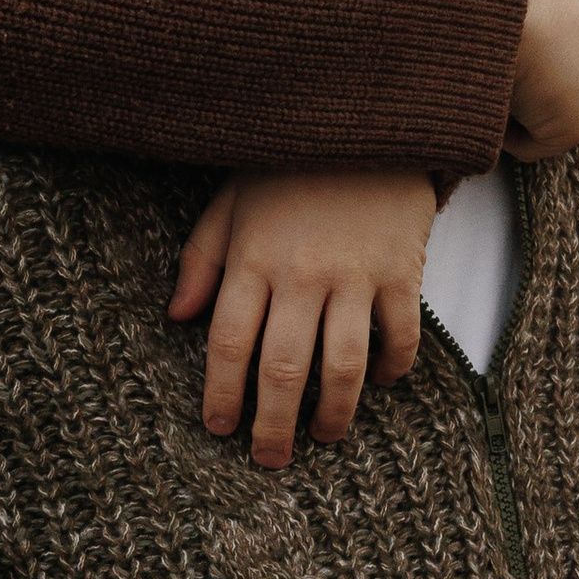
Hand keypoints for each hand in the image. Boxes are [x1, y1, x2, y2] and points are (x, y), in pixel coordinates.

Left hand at [169, 166, 436, 470]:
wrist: (367, 119)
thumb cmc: (289, 165)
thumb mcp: (230, 201)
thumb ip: (200, 260)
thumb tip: (176, 318)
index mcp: (251, 259)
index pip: (229, 344)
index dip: (222, 395)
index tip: (220, 429)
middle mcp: (301, 274)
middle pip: (282, 370)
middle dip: (272, 425)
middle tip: (268, 459)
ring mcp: (355, 275)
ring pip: (342, 366)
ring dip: (332, 414)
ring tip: (322, 437)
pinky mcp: (402, 270)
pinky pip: (400, 336)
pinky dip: (393, 368)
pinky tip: (381, 383)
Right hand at [506, 0, 578, 160]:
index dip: (570, 47)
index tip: (538, 29)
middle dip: (562, 87)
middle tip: (520, 56)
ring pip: (569, 124)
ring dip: (540, 112)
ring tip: (508, 78)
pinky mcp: (572, 129)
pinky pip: (537, 146)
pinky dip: (513, 132)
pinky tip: (495, 98)